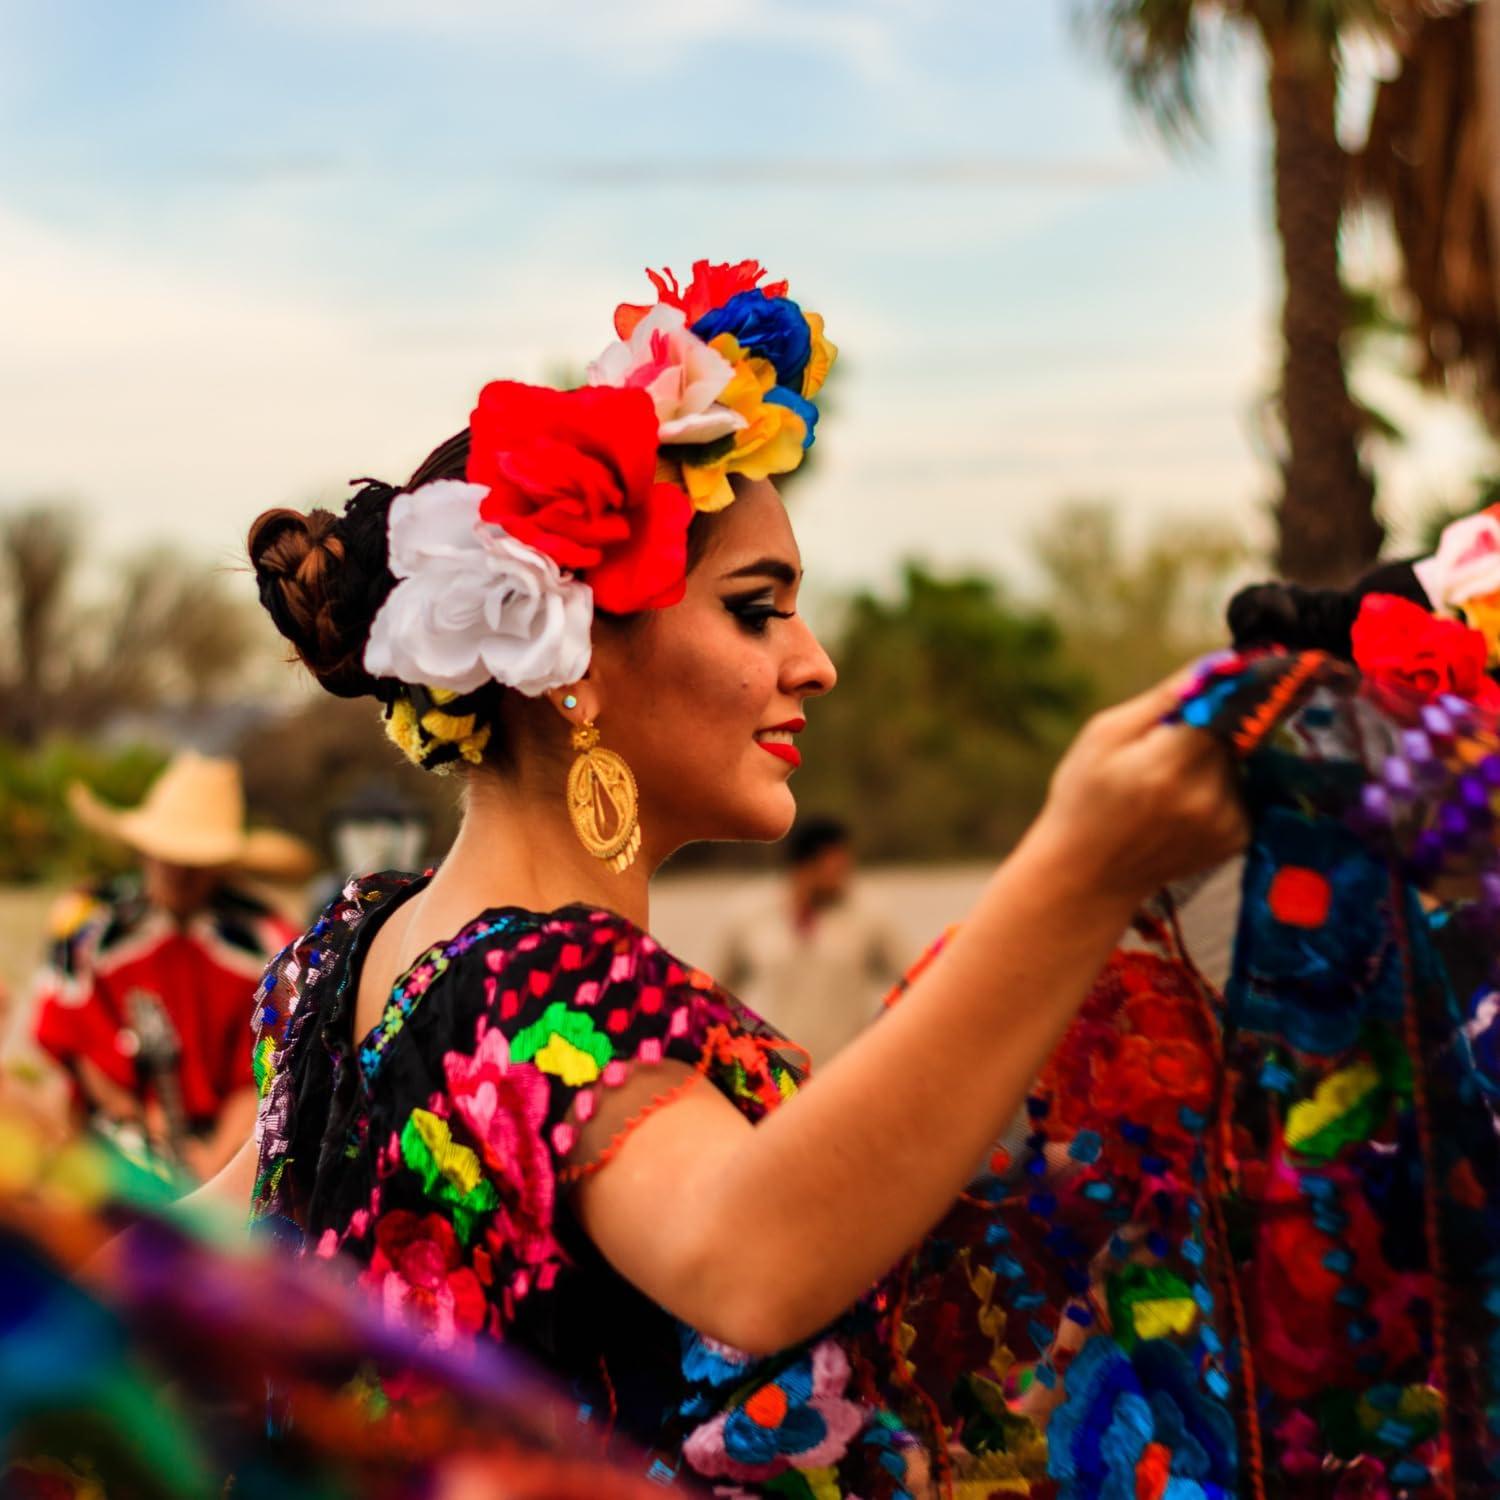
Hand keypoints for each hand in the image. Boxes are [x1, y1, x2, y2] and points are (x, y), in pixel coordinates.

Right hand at [1028, 671, 1248, 904]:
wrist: (1088, 877)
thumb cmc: (1084, 798)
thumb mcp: (1103, 737)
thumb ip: (1163, 699)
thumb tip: (1217, 665)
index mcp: (1169, 763)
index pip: (1223, 705)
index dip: (1214, 694)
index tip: (1207, 689)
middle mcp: (1207, 795)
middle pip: (1228, 734)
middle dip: (1202, 731)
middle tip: (1158, 753)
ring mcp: (1227, 821)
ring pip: (1236, 762)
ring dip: (1210, 761)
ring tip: (1163, 786)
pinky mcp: (1238, 838)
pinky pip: (1240, 791)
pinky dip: (1217, 789)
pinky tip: (1179, 807)